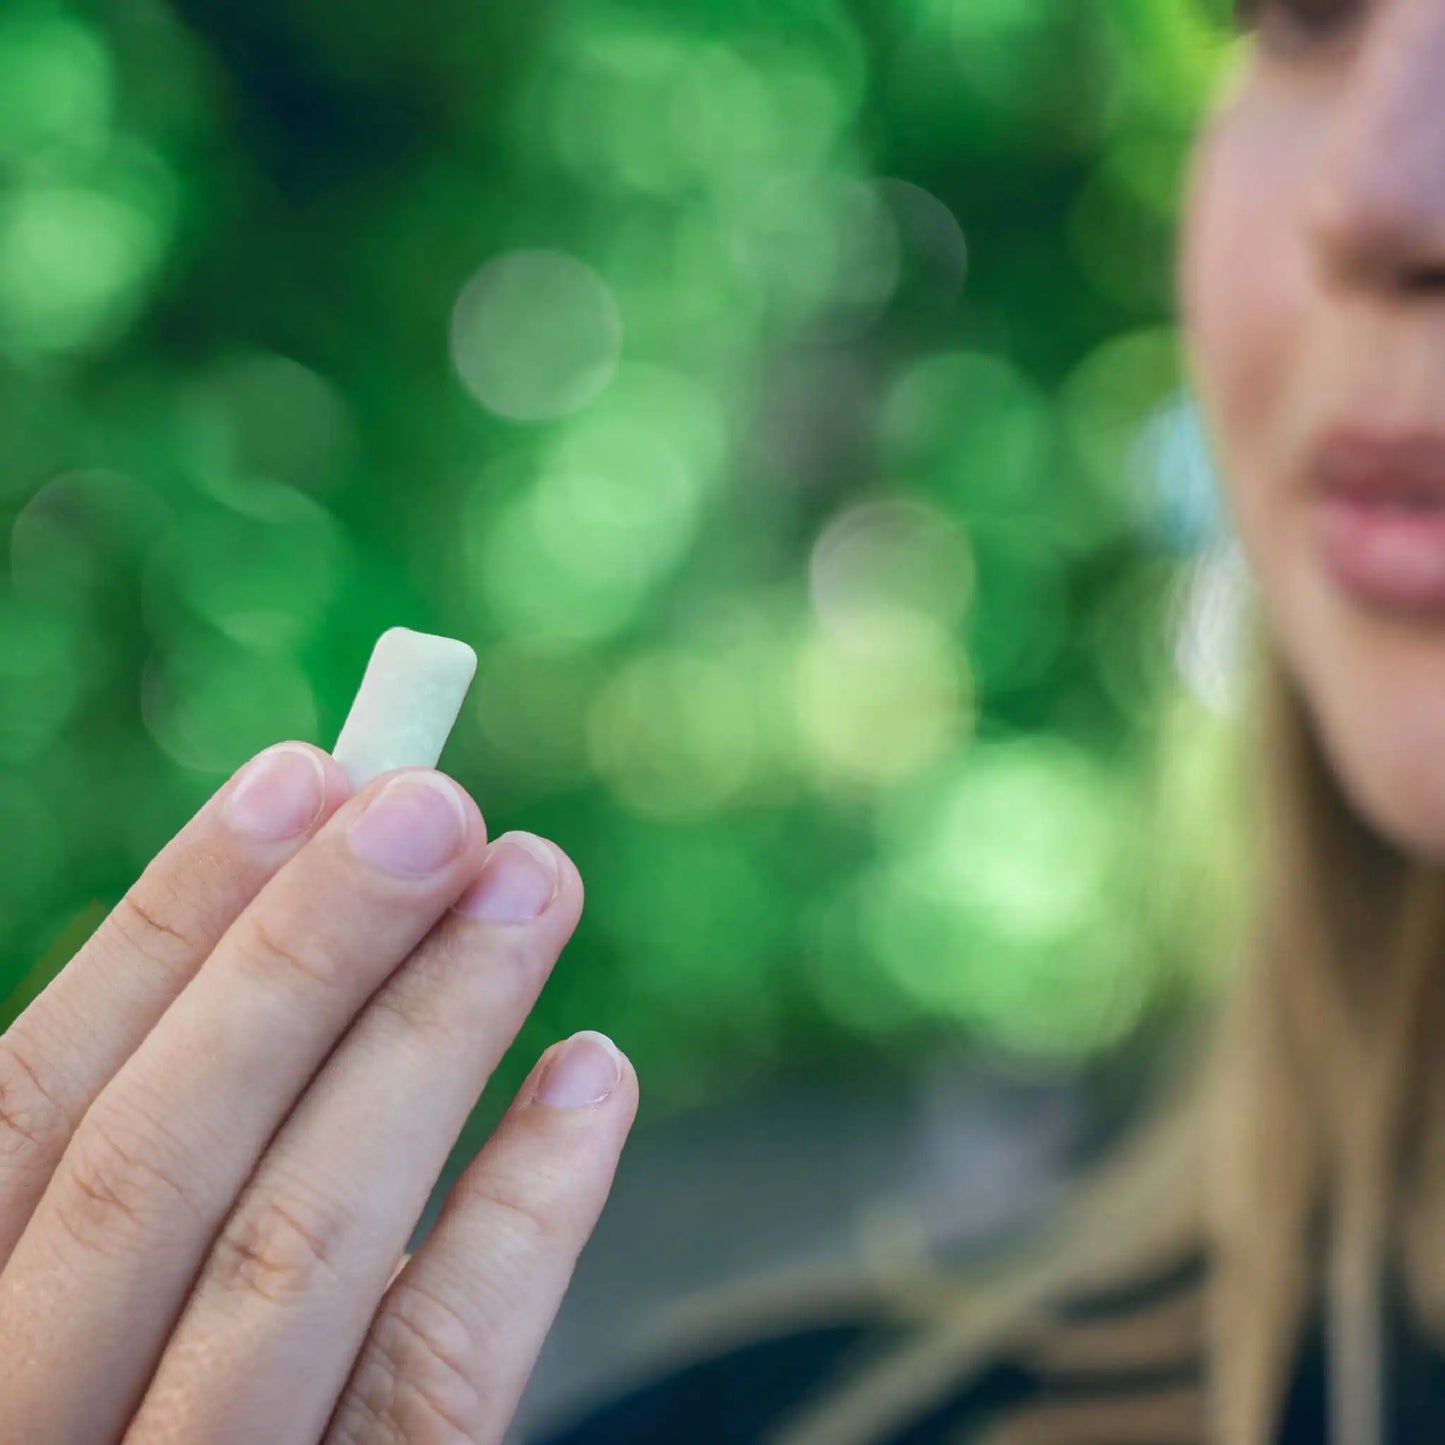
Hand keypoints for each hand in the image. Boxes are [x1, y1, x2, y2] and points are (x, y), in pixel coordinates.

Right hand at [0, 742, 637, 1443]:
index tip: (304, 771)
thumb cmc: (92, 1407)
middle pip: (171, 1164)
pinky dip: (528, 1218)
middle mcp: (38, 1430)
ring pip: (309, 1256)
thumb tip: (248, 929)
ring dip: (433, 1041)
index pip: (35, 1102)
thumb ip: (102, 1183)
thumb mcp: (48, 1304)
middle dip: (310, 956)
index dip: (174, 923)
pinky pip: (440, 1391)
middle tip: (439, 799)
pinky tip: (593, 1073)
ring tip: (532, 885)